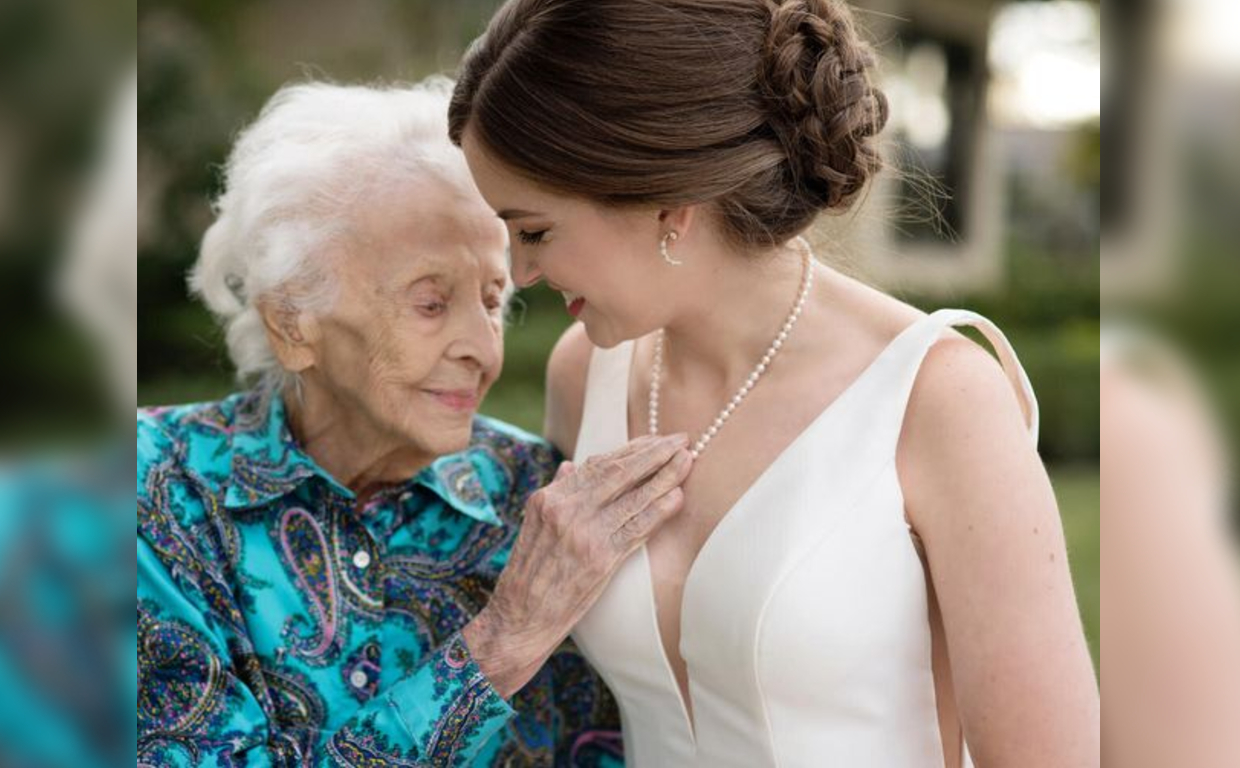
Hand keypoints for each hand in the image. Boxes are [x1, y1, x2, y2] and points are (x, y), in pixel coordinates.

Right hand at [463, 433, 692, 696]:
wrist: (520, 618)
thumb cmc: (530, 574)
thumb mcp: (534, 526)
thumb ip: (556, 493)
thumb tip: (572, 466)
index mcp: (549, 497)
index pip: (598, 463)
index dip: (632, 449)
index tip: (655, 440)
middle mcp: (565, 508)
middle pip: (619, 472)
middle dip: (654, 453)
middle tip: (681, 439)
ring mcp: (584, 533)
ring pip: (633, 496)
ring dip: (665, 476)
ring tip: (688, 460)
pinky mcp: (601, 559)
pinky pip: (637, 528)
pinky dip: (660, 510)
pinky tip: (677, 497)